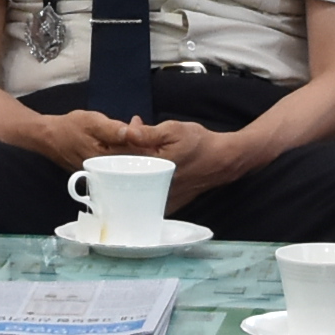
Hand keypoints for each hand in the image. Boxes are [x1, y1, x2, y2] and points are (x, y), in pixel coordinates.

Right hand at [30, 107, 158, 166]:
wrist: (49, 138)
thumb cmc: (71, 127)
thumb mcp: (92, 121)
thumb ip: (113, 129)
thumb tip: (133, 133)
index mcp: (106, 158)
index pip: (136, 156)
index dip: (148, 146)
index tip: (154, 136)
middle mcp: (106, 171)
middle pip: (134, 164)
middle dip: (145, 149)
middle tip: (147, 134)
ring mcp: (102, 175)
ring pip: (127, 166)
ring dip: (137, 153)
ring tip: (139, 138)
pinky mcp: (99, 174)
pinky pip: (118, 167)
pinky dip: (125, 157)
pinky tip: (128, 146)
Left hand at [124, 119, 252, 199]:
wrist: (221, 161)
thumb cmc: (199, 143)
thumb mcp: (174, 130)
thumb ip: (148, 133)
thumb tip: (127, 131)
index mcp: (152, 167)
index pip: (121, 161)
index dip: (113, 148)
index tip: (113, 139)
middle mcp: (153, 186)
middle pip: (124, 176)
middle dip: (118, 161)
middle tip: (121, 146)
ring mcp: (160, 198)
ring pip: (133, 186)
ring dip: (128, 173)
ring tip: (130, 159)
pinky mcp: (166, 204)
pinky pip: (145, 195)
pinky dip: (139, 185)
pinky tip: (141, 172)